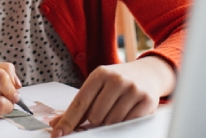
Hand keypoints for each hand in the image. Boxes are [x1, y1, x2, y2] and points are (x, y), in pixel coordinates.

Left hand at [49, 57, 174, 136]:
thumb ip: (78, 106)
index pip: (80, 103)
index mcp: (99, 74)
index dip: (68, 121)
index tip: (58, 134)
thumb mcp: (97, 86)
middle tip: (104, 110)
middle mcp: (116, 79)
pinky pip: (128, 123)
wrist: (148, 73)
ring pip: (111, 122)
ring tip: (117, 109)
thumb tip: (56, 124)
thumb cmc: (117, 82)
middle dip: (96, 120)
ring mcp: (132, 89)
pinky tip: (128, 111)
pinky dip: (124, 122)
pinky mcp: (146, 100)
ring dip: (111, 122)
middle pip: (95, 116)